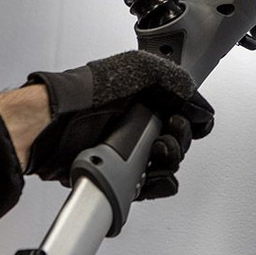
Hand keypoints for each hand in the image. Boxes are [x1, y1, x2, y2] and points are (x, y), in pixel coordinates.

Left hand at [23, 51, 212, 195]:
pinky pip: (151, 186)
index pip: (185, 113)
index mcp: (149, 96)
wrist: (55, 126)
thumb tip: (200, 104)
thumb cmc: (88, 94)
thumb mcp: (141, 68)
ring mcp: (131, 150)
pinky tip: (151, 175)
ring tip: (153, 155)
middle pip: (180, 141)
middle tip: (164, 137)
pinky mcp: (121, 174)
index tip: (182, 119)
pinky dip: (158, 184)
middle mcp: (141, 122)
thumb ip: (177, 81)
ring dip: (169, 163)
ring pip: (168, 165)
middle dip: (179, 141)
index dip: (191, 119)